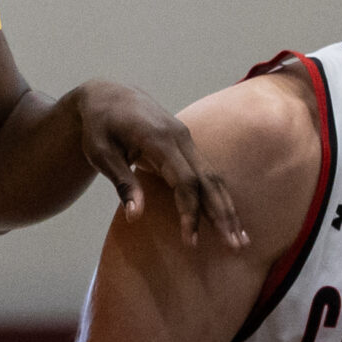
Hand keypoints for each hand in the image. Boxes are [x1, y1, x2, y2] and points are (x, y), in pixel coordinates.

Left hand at [76, 80, 248, 248]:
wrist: (108, 95)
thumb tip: (135, 216)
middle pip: (209, 181)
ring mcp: (187, 139)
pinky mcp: (187, 145)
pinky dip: (219, 197)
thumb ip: (122, 183)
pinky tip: (229, 218)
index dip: (190, 212)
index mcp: (159, 139)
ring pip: (214, 177)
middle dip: (223, 214)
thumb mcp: (101, 154)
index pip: (186, 181)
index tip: (190, 241)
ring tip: (241, 239)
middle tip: (236, 246)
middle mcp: (180, 138)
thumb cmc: (100, 126)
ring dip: (228, 208)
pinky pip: (207, 173)